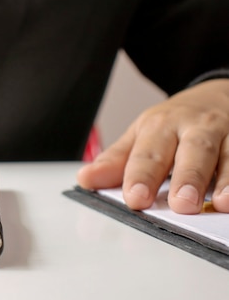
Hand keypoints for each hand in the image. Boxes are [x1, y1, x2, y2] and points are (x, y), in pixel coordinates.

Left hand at [77, 78, 228, 213]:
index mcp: (161, 126)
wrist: (217, 94)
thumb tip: (85, 179)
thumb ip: (116, 161)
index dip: (141, 176)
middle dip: (187, 178)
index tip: (135, 198)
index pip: (149, 153)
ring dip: (228, 180)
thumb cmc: (174, 123)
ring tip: (223, 203)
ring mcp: (228, 134)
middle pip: (193, 152)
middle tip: (181, 205)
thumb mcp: (141, 135)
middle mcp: (196, 128)